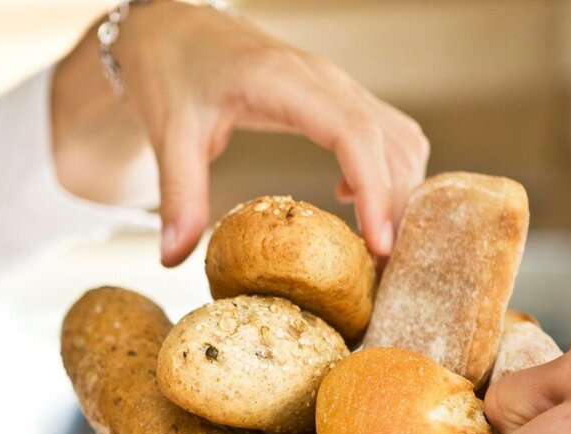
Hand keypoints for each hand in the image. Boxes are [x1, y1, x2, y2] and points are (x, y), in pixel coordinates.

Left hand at [50, 1, 428, 265]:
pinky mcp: (338, 97)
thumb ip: (178, 194)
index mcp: (285, 82)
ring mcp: (337, 86)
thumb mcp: (170, 133)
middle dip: (396, 207)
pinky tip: (352, 202)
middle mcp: (326, 80)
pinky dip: (389, 172)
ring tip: (378, 249)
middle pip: (390, 142)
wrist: (175, 27)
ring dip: (400, 192)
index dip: (376, 190)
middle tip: (384, 269)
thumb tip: (171, 259)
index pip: (354, 133)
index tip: (379, 245)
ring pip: (398, 138)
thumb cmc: (173, 72)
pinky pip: (386, 133)